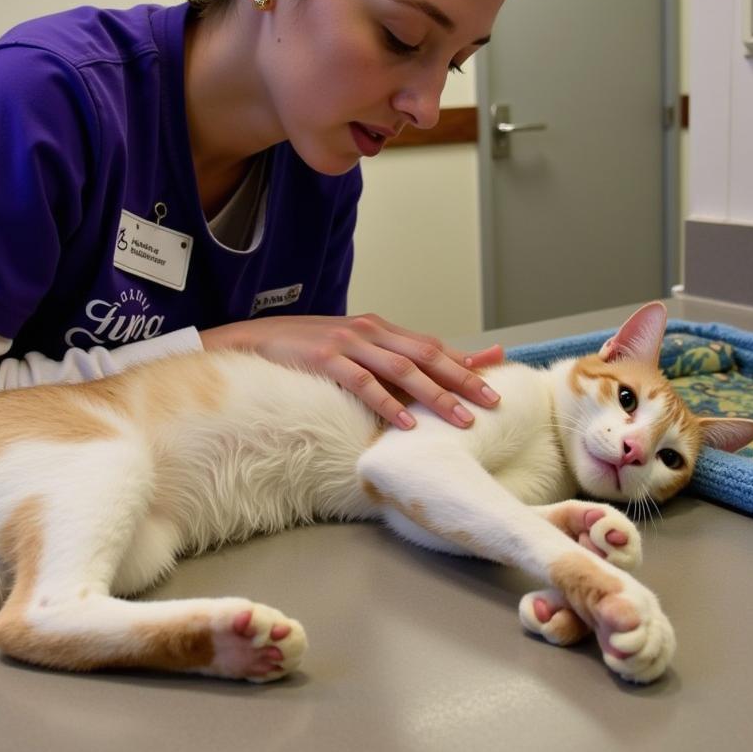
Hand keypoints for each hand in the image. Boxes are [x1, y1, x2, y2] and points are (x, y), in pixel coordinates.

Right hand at [199, 313, 502, 429]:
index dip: (465, 361)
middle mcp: (369, 332)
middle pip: (426, 355)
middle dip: (462, 379)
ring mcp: (347, 343)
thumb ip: (383, 361)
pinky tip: (405, 421)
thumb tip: (420, 380)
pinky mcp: (324, 358)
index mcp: (379, 330)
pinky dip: (386, 402)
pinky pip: (361, 382)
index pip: (431, 345)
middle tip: (492, 402)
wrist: (254, 338)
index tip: (498, 378)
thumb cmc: (305, 350)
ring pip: (401, 369)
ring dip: (434, 395)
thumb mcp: (351, 349)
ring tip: (460, 419)